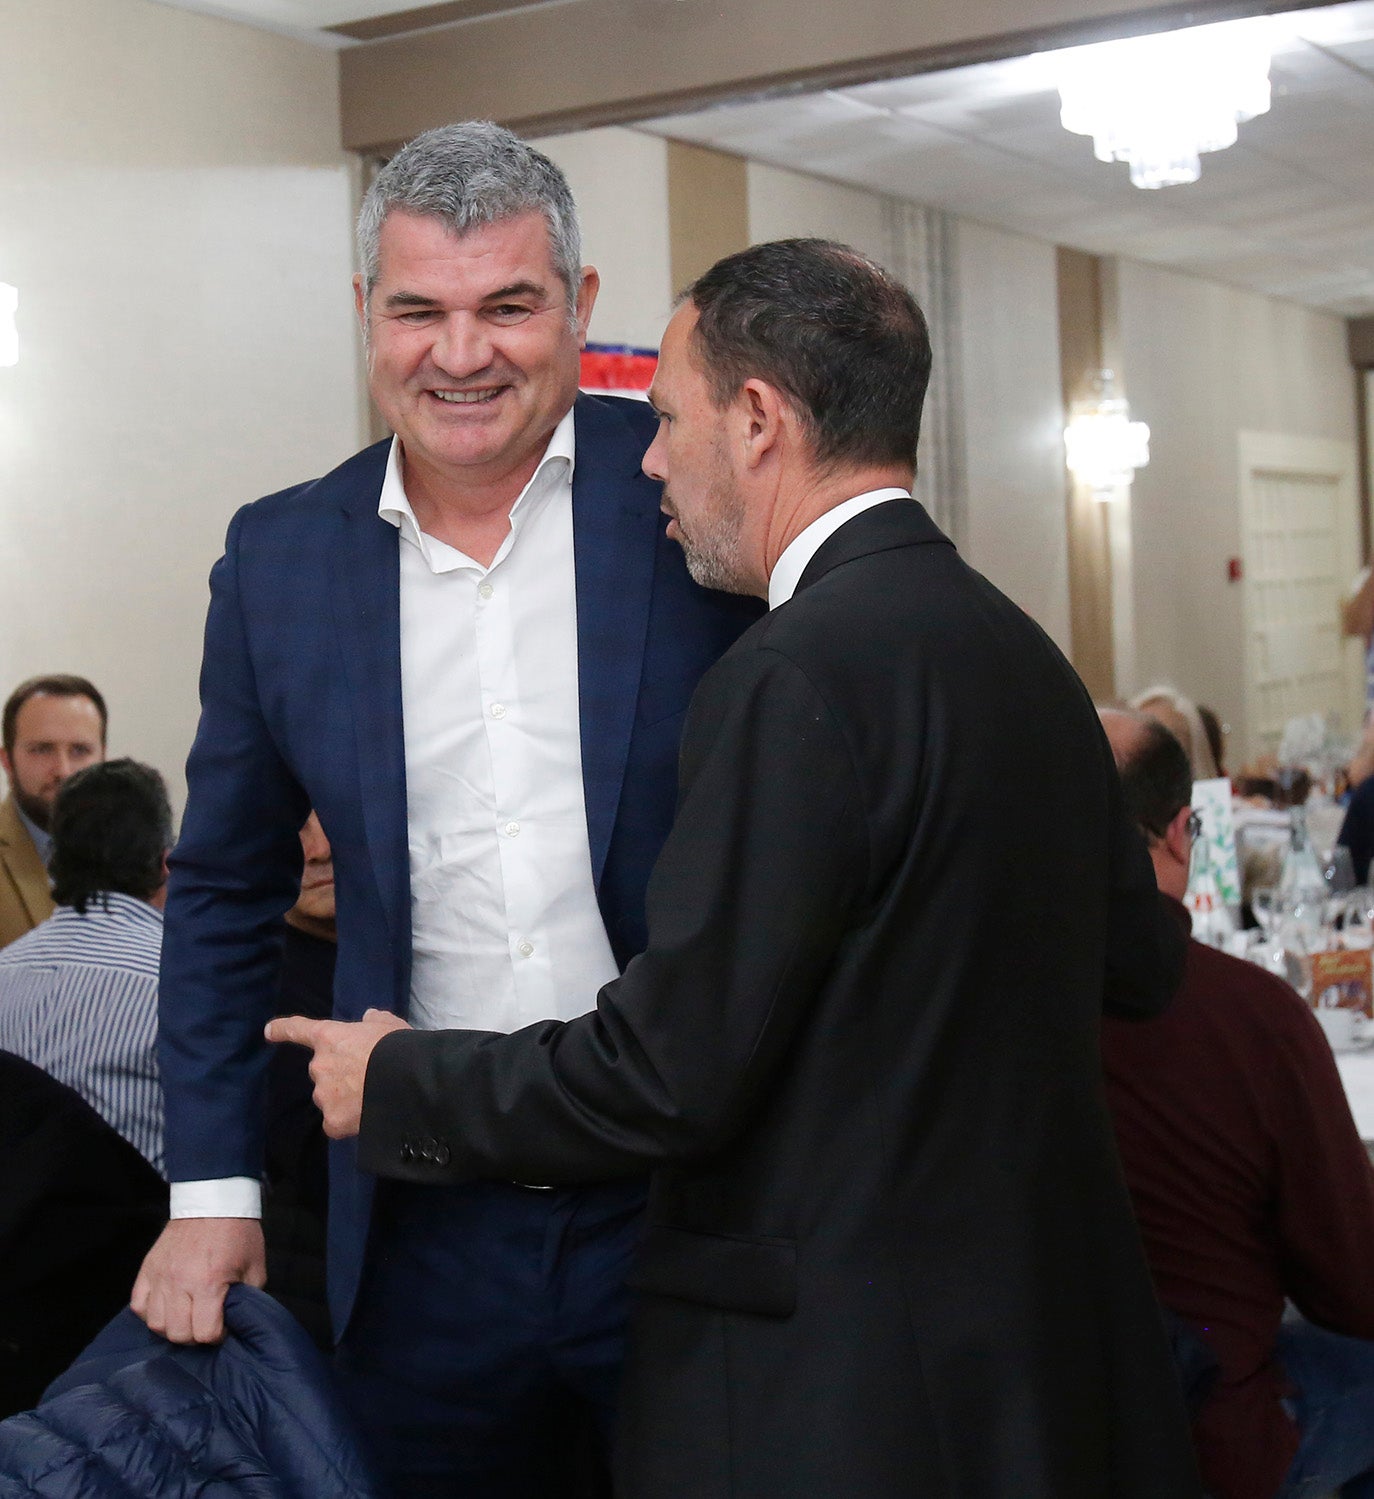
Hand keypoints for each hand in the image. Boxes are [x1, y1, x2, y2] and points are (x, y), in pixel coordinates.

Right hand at [131, 1217, 265, 1343]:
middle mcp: (180, 1282)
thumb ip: (247, 1298)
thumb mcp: (255, 1267)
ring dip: (173, 1326)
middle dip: (195, 1335)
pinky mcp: (147, 1269)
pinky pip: (139, 1305)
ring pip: (156, 1324)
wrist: (214, 1201)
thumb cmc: (237, 1233)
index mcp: (209, 1283)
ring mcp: (160, 1276)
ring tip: (186, 1316)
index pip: (206, 1332)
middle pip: (178, 1333)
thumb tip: (238, 1321)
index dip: (218, 1335)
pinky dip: (151, 1312)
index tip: (223, 1326)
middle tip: (205, 1322)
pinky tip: (167, 1306)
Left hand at [265, 1007, 408, 1138]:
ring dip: (344, 1098)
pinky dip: (347, 1121)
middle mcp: (319, 1065)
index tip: (268, 1031)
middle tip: (367, 1077)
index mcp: (329, 1037)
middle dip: (339, 1075)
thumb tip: (367, 1019)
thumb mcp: (388, 1025)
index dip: (282, 1030)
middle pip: (323, 1071)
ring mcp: (323, 1095)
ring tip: (372, 1098)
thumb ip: (373, 1021)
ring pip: (329, 1098)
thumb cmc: (397, 1047)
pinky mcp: (332, 1122)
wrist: (406, 1081)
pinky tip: (367, 1118)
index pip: (299, 1030)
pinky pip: (336, 1122)